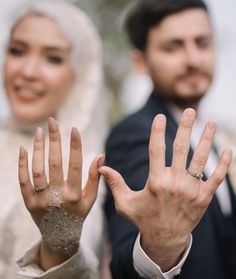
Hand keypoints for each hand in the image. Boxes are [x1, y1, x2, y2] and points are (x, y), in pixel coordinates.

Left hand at [18, 118, 103, 269]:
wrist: (58, 235)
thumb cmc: (78, 213)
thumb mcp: (91, 198)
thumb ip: (95, 177)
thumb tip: (101, 155)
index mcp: (74, 195)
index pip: (76, 165)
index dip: (75, 146)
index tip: (74, 129)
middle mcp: (57, 197)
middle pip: (55, 163)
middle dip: (54, 139)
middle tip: (53, 121)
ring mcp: (41, 200)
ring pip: (38, 169)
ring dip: (38, 148)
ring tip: (39, 131)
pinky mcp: (28, 202)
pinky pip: (23, 180)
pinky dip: (22, 164)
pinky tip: (24, 148)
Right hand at [98, 108, 231, 271]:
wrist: (165, 239)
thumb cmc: (143, 218)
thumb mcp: (125, 203)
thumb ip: (114, 183)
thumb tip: (101, 166)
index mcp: (156, 182)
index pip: (156, 150)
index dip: (158, 131)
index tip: (160, 117)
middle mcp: (175, 183)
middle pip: (181, 149)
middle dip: (185, 127)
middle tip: (190, 111)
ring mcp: (192, 190)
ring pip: (200, 159)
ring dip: (206, 139)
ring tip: (211, 123)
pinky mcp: (204, 198)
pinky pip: (217, 178)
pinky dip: (224, 164)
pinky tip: (229, 150)